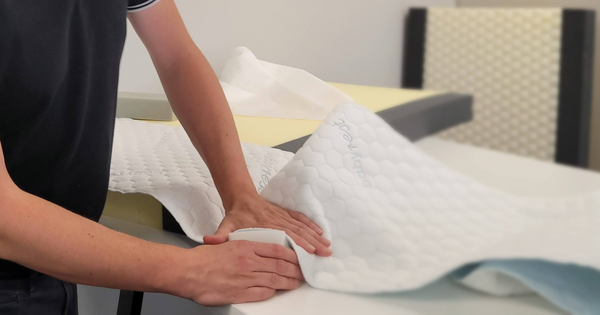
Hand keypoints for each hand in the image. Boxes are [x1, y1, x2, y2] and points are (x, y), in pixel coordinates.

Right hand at [180, 241, 302, 305]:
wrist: (187, 272)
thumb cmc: (203, 258)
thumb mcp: (227, 243)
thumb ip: (244, 246)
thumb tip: (258, 250)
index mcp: (246, 246)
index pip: (276, 249)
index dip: (291, 254)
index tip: (298, 257)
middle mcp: (248, 261)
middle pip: (279, 265)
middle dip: (294, 269)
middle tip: (303, 272)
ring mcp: (245, 277)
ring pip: (274, 279)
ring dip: (288, 282)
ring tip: (296, 283)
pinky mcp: (240, 293)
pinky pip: (262, 292)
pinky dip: (272, 291)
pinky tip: (277, 290)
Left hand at [204, 193, 331, 256]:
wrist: (241, 196)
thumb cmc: (235, 215)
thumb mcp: (226, 225)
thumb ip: (219, 236)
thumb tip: (208, 242)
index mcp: (265, 225)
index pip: (285, 236)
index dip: (298, 244)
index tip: (310, 252)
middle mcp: (277, 220)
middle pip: (298, 233)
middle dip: (313, 243)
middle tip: (325, 253)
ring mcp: (282, 216)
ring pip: (302, 227)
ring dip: (315, 236)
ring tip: (327, 245)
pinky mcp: (285, 213)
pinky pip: (300, 219)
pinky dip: (311, 225)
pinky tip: (320, 232)